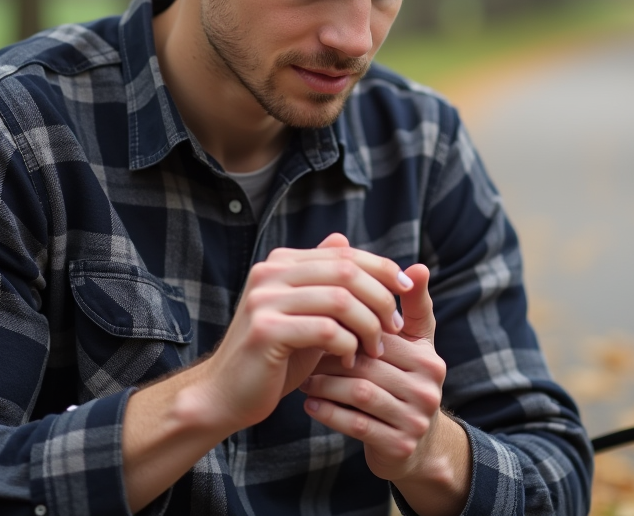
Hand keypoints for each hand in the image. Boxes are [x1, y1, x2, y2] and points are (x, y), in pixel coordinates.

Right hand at [196, 233, 412, 431]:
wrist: (226, 395)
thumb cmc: (273, 357)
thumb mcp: (303, 313)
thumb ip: (323, 280)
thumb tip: (343, 240)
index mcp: (281, 263)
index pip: (345, 254)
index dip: (382, 269)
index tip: (406, 291)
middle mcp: (270, 273)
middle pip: (347, 271)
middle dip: (380, 299)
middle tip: (393, 328)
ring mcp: (264, 300)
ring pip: (341, 299)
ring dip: (368, 326)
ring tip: (374, 349)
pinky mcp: (265, 331)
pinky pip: (325, 330)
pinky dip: (347, 346)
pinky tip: (349, 361)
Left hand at [299, 264, 468, 506]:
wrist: (414, 444)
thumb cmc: (403, 380)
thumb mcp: (413, 344)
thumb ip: (411, 305)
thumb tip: (417, 266)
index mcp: (427, 357)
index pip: (379, 334)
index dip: (345, 328)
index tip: (315, 323)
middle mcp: (427, 387)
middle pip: (367, 363)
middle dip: (330, 357)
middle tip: (300, 350)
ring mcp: (415, 419)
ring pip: (359, 393)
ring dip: (325, 385)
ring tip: (303, 377)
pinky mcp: (399, 445)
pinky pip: (356, 424)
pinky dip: (328, 412)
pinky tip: (309, 404)